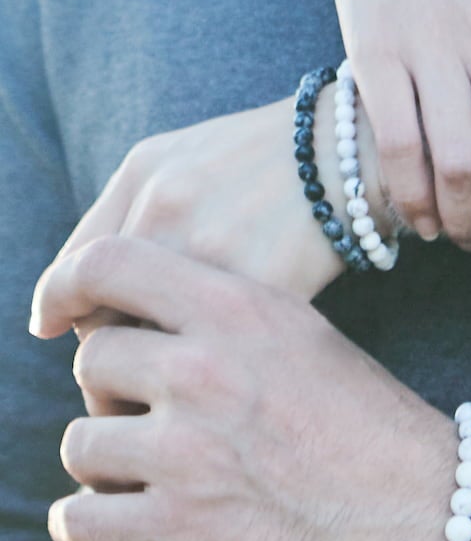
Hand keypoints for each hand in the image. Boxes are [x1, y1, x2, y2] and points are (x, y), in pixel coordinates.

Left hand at [30, 237, 453, 540]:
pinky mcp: (178, 525)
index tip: (67, 313)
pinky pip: (78, 521)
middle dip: (113, 391)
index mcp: (238, 310)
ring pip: (80, 443)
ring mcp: (187, 451)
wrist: (416, 504)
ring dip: (107, 462)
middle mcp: (204, 370)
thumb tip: (135, 313)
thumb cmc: (363, 418)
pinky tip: (126, 517)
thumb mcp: (303, 334)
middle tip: (152, 414)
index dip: (74, 287)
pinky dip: (91, 524)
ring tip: (152, 470)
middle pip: (94, 360)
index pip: (109, 264)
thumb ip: (223, 315)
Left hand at [54, 92, 371, 353]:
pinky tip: (234, 380)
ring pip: (164, 357)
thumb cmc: (254, 154)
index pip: (78, 294)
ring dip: (165, 384)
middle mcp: (178, 224)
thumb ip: (99, 229)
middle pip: (115, 332)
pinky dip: (218, 380)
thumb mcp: (163, 161)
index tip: (109, 349)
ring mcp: (228, 263)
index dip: (88, 330)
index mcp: (147, 191)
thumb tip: (44, 324)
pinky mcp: (276, 297)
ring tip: (188, 391)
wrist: (356, 149)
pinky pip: (224, 360)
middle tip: (149, 381)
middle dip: (123, 367)